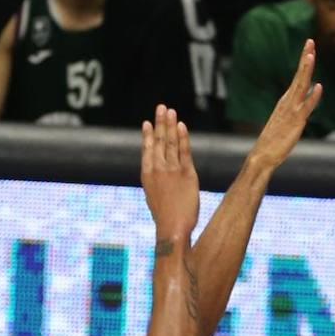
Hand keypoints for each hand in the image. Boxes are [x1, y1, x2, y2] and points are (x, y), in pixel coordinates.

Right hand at [141, 105, 198, 237]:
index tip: (147, 123)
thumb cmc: (165, 219)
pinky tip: (181, 126)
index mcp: (147, 175)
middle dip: (160, 123)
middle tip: (161, 107)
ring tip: (170, 111)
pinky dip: (182, 137)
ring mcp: (172, 170)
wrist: (172, 228)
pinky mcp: (187, 173)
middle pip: (159, 141)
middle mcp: (158, 169)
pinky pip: (184, 151)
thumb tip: (157, 179)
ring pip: (171, 142)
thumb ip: (156, 184)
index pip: (147, 150)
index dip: (148, 135)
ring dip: (170, 125)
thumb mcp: (154, 199)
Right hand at [247, 39, 322, 172]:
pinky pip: (306, 108)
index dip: (303, 62)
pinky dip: (313, 97)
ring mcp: (291, 111)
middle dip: (305, 58)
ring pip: (301, 87)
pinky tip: (318, 86)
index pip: (297, 78)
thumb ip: (292, 115)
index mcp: (286, 101)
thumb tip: (300, 111)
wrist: (262, 155)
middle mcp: (288, 102)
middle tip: (310, 41)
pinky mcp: (296, 123)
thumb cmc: (272, 143)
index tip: (309, 47)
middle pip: (299, 76)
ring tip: (311, 54)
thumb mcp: (284, 123)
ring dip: (306, 70)